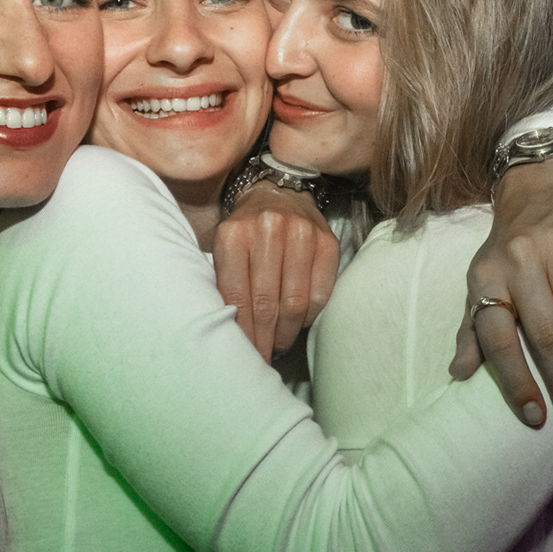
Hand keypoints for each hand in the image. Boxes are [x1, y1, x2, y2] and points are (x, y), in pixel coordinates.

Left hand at [213, 182, 339, 359]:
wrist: (277, 193)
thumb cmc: (246, 231)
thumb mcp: (224, 248)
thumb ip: (225, 283)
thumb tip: (231, 334)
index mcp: (234, 234)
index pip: (238, 297)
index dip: (243, 333)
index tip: (244, 355)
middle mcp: (268, 230)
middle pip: (267, 304)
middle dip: (264, 340)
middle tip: (262, 358)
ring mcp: (301, 234)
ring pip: (295, 302)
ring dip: (286, 333)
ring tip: (278, 344)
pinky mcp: (327, 241)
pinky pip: (320, 293)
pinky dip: (309, 316)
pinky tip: (298, 323)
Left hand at [449, 156, 552, 432]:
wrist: (541, 187)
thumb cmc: (509, 250)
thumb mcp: (482, 283)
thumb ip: (473, 329)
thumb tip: (458, 373)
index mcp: (487, 278)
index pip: (498, 339)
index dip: (516, 382)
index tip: (535, 417)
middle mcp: (520, 261)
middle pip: (546, 334)